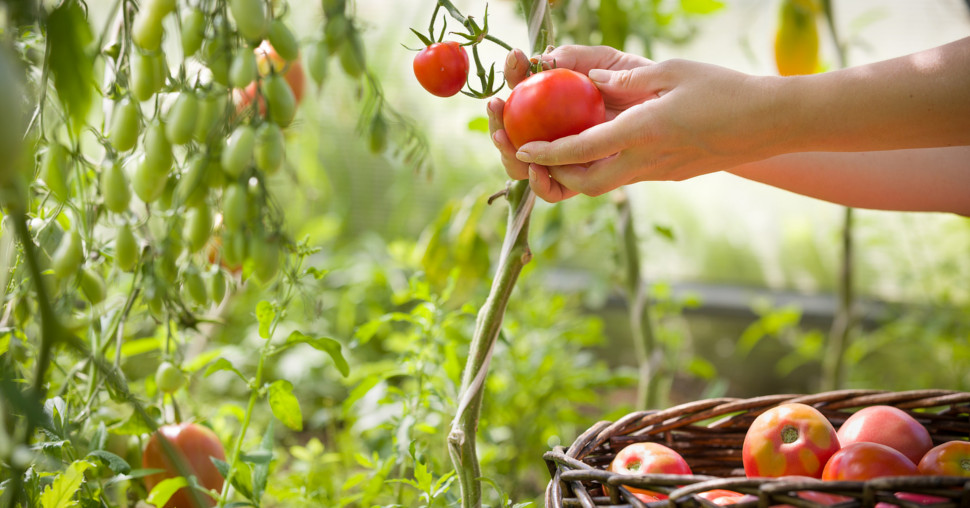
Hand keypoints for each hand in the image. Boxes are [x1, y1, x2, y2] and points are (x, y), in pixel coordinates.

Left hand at [487, 46, 774, 201]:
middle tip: (535, 156)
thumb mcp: (673, 71)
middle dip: (555, 177)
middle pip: (586, 185)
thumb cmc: (726, 90)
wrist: (771, 123)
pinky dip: (602, 167)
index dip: (547, 152)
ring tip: (558, 152)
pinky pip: (624, 177)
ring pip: (604, 185)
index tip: (523, 149)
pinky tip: (596, 146)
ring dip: (576, 174)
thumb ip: (629, 76)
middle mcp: (646, 161)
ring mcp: (658, 173)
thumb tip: (594, 78)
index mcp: (643, 132)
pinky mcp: (668, 175)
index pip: (582, 150)